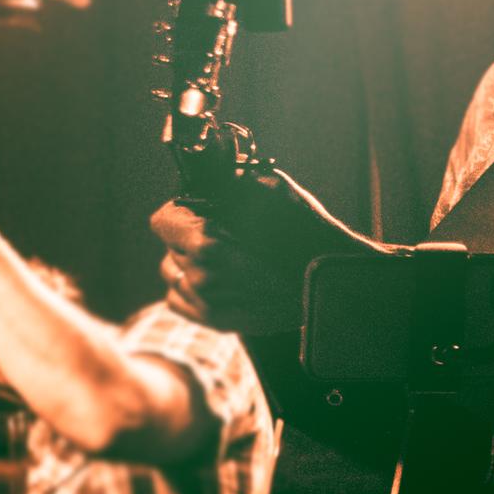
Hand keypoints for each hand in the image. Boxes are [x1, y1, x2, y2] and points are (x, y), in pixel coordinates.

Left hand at [152, 169, 388, 334]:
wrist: (330, 280)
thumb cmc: (304, 230)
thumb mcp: (268, 190)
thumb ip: (229, 182)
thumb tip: (207, 173)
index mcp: (207, 241)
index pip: (163, 221)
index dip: (180, 210)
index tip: (197, 208)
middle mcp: (200, 275)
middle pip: (170, 246)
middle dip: (189, 234)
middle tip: (219, 230)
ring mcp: (206, 302)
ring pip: (172, 273)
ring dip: (187, 261)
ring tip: (219, 256)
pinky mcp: (215, 320)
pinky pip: (178, 299)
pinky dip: (188, 286)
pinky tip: (215, 277)